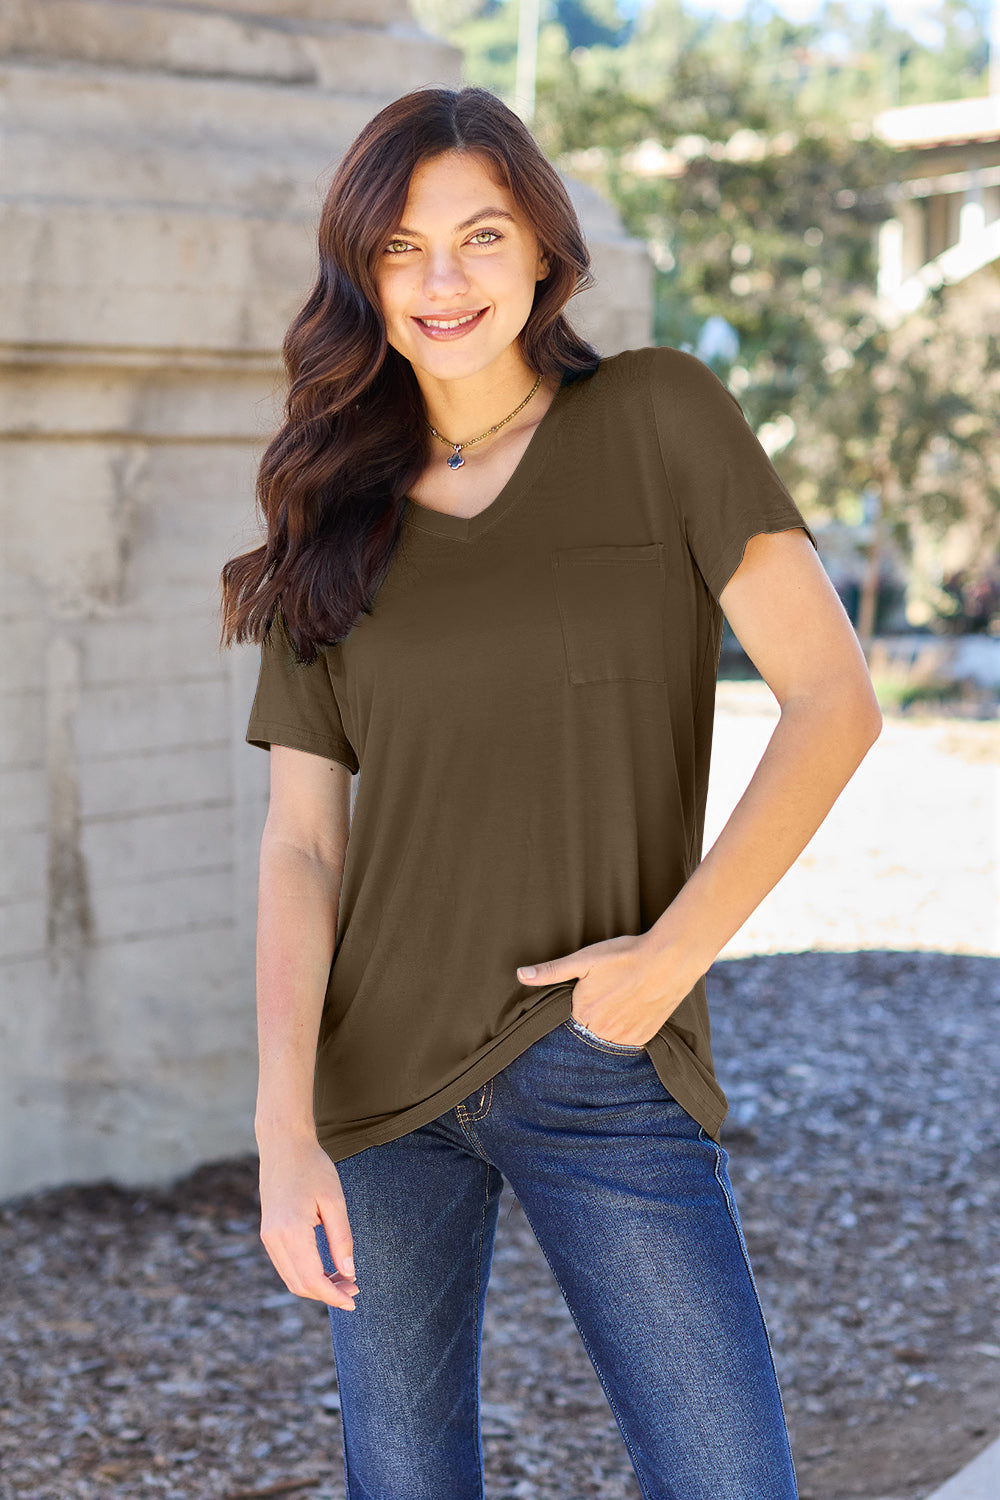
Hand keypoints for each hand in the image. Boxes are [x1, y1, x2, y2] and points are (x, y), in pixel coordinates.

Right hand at [257, 1133, 359, 1310]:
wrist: (284, 1146)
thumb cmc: (313, 1167)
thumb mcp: (335, 1201)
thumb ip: (341, 1239)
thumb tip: (348, 1273)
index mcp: (291, 1230)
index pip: (311, 1279)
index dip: (333, 1296)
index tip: (353, 1301)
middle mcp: (273, 1238)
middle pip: (299, 1284)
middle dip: (327, 1294)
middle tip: (354, 1289)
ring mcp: (267, 1237)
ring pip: (291, 1278)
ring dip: (317, 1287)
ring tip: (344, 1280)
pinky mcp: (268, 1234)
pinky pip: (286, 1265)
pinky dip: (306, 1274)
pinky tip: (327, 1269)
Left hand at [516, 933, 691, 1047]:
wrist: (669, 960)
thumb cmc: (625, 956)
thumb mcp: (584, 959)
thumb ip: (552, 971)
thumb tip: (521, 974)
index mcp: (584, 1015)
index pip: (570, 1021)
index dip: (578, 1006)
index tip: (589, 995)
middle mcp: (603, 1032)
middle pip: (589, 1032)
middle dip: (593, 1018)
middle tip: (607, 996)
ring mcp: (626, 1038)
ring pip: (608, 1039)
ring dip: (609, 1027)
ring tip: (619, 1003)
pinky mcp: (645, 1037)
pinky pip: (629, 1042)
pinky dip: (627, 1031)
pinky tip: (632, 1011)